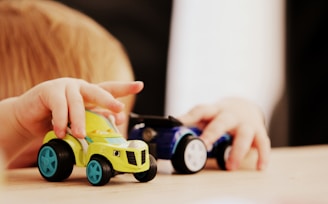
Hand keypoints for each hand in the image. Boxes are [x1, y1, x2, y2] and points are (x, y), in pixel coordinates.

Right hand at [13, 78, 142, 139]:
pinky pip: (59, 106)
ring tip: (81, 135)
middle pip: (98, 91)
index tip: (140, 85)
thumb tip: (114, 122)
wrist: (27, 118)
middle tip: (118, 109)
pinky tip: (61, 132)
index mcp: (89, 94)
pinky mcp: (48, 91)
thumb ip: (94, 119)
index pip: (109, 89)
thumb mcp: (78, 121)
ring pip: (78, 103)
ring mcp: (64, 87)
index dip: (125, 87)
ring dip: (80, 121)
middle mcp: (79, 87)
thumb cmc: (56, 119)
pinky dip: (61, 121)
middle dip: (109, 100)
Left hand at [177, 98, 269, 170]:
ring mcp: (246, 123)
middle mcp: (230, 115)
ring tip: (230, 167)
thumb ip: (194, 124)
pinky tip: (259, 167)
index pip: (200, 110)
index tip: (177, 122)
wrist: (245, 106)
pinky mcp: (259, 131)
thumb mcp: (208, 116)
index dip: (189, 116)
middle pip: (222, 122)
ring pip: (244, 134)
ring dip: (237, 151)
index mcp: (214, 110)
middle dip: (213, 133)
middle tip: (204, 145)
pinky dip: (262, 155)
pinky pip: (263, 143)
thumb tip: (173, 134)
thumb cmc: (221, 115)